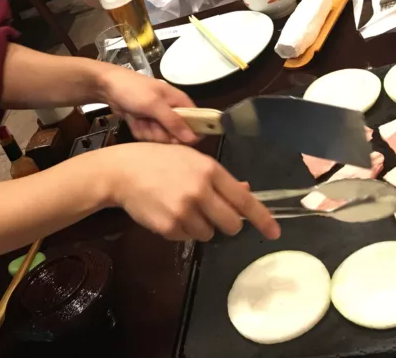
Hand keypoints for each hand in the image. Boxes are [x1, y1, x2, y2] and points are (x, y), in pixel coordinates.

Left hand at [98, 62, 198, 144]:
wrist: (107, 86)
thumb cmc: (133, 89)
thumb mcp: (154, 104)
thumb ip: (173, 121)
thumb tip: (193, 137)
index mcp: (180, 102)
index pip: (197, 121)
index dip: (191, 133)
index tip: (178, 139)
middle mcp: (172, 111)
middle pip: (177, 135)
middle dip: (161, 133)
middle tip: (150, 123)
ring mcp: (158, 119)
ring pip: (161, 137)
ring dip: (148, 131)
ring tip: (139, 118)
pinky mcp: (146, 124)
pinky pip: (148, 136)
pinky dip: (139, 130)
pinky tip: (133, 120)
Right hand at [98, 143, 280, 241]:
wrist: (121, 171)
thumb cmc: (157, 159)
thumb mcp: (190, 158)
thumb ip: (218, 177)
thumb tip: (246, 191)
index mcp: (210, 170)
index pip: (244, 200)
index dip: (262, 218)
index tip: (274, 232)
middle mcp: (201, 191)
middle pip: (231, 224)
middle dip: (227, 224)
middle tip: (213, 214)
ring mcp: (185, 210)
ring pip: (209, 233)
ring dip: (201, 226)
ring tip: (182, 207)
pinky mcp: (170, 227)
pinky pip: (187, 238)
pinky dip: (182, 230)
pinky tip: (168, 212)